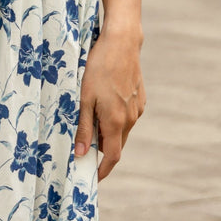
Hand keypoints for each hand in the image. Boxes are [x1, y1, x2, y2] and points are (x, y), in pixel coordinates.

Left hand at [73, 28, 145, 180]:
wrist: (122, 43)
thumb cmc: (98, 68)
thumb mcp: (84, 99)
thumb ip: (84, 128)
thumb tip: (81, 153)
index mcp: (115, 121)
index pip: (112, 156)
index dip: (103, 170)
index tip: (93, 178)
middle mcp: (130, 118)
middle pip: (117, 144)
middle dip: (102, 151)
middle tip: (84, 148)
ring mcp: (137, 108)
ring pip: (122, 130)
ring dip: (108, 133)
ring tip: (90, 119)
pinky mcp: (140, 99)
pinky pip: (127, 117)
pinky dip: (115, 119)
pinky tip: (104, 103)